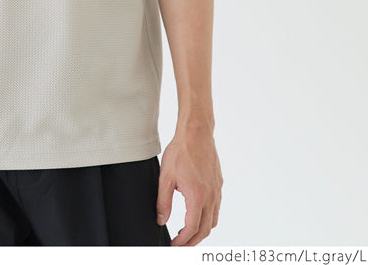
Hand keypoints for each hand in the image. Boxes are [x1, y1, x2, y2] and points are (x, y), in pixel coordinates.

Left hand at [156, 126, 222, 245]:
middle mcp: (211, 197)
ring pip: (213, 221)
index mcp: (197, 196)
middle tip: (180, 246)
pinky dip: (207, 218)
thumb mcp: (166, 177)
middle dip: (192, 241)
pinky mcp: (218, 185)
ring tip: (188, 233)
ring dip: (201, 231)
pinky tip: (197, 214)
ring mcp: (217, 191)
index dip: (182, 241)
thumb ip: (163, 201)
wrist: (196, 133)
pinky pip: (216, 208)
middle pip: (205, 230)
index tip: (174, 245)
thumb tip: (161, 220)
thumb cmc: (181, 151)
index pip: (192, 228)